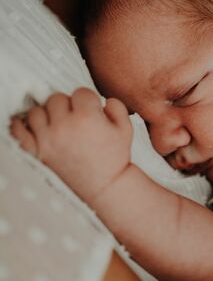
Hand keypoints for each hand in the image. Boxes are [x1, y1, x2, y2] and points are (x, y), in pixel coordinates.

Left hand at [10, 88, 132, 201]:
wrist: (104, 187)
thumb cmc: (115, 159)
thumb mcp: (126, 130)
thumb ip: (117, 107)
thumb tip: (104, 100)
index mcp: (87, 117)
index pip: (80, 92)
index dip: (88, 101)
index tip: (91, 111)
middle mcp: (65, 125)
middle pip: (57, 98)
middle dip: (67, 106)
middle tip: (74, 119)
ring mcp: (48, 139)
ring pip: (37, 112)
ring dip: (46, 115)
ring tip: (57, 125)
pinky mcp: (36, 152)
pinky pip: (18, 131)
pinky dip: (21, 127)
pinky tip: (31, 127)